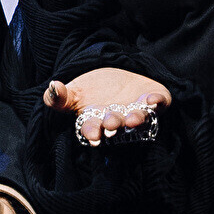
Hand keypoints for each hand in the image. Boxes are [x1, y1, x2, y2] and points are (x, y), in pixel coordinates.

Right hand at [44, 67, 170, 145]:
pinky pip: (161, 102)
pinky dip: (158, 101)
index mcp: (98, 122)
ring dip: (136, 118)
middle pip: (117, 124)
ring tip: (132, 118)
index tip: (93, 136)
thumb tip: (52, 87)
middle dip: (114, 123)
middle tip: (111, 123)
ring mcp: (138, 110)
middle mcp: (119, 119)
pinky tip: (152, 99)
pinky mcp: (155, 99)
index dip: (93, 133)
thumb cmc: (93, 91)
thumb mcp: (72, 92)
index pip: (93, 129)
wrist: (117, 77)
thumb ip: (59, 97)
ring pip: (140, 117)